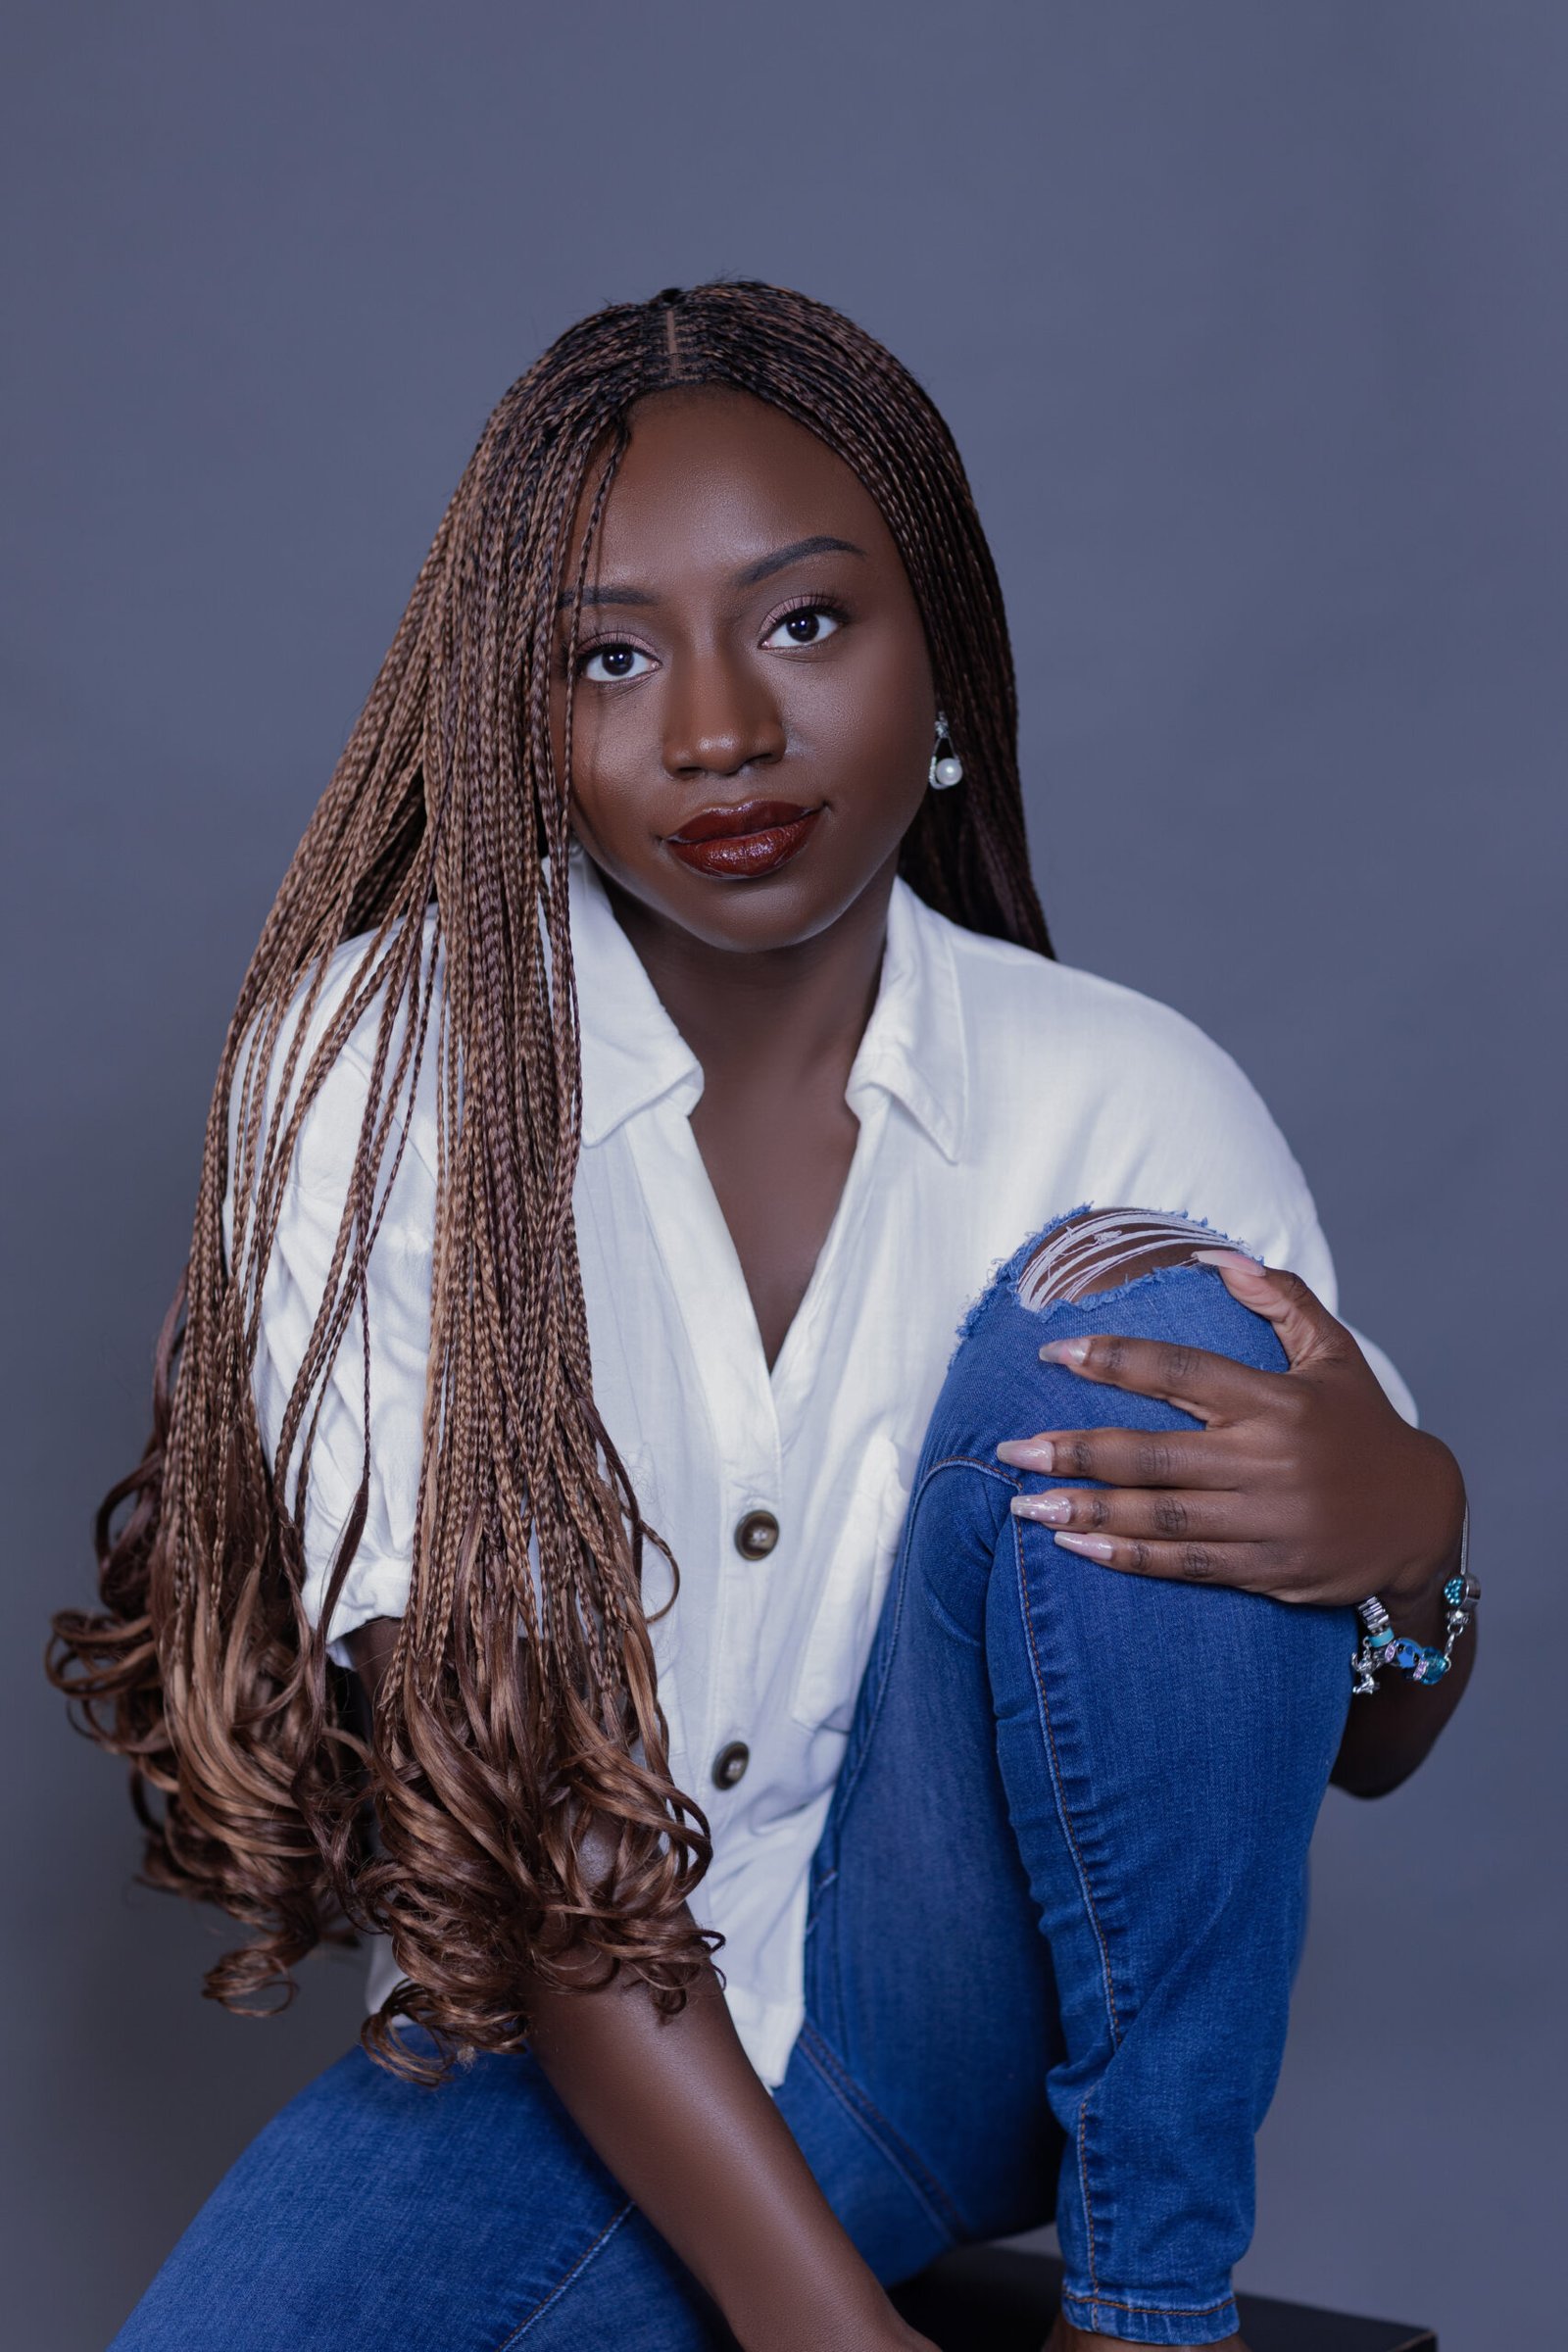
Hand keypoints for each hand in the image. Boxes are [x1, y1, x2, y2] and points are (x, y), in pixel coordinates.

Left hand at [999, 1253, 1465, 1613]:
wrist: (1423, 1522)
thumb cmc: (1366, 1429)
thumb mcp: (1336, 1355)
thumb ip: (1282, 1299)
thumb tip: (1218, 1256)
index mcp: (1273, 1401)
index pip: (1177, 1370)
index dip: (1111, 1359)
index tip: (1053, 1351)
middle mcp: (1263, 1460)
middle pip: (1150, 1454)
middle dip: (1074, 1451)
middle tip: (1011, 1449)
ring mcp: (1262, 1520)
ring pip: (1157, 1516)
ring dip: (1085, 1510)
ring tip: (1024, 1504)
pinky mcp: (1264, 1569)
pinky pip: (1182, 1565)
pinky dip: (1126, 1558)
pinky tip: (1077, 1545)